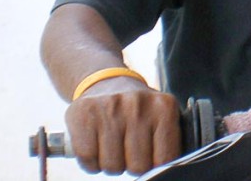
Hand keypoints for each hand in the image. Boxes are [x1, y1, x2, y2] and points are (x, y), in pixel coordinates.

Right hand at [65, 80, 180, 175]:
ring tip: (113, 145)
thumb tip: (167, 169)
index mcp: (164, 107)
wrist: (106, 81)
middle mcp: (137, 105)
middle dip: (133, 165)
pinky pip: (87, 159)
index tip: (151, 158)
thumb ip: (168, 140)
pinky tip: (96, 146)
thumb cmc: (138, 108)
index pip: (166, 159)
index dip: (156, 166)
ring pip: (112, 166)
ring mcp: (109, 108)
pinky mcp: (82, 114)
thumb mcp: (161, 115)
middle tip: (129, 149)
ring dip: (112, 163)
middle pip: (138, 166)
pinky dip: (91, 162)